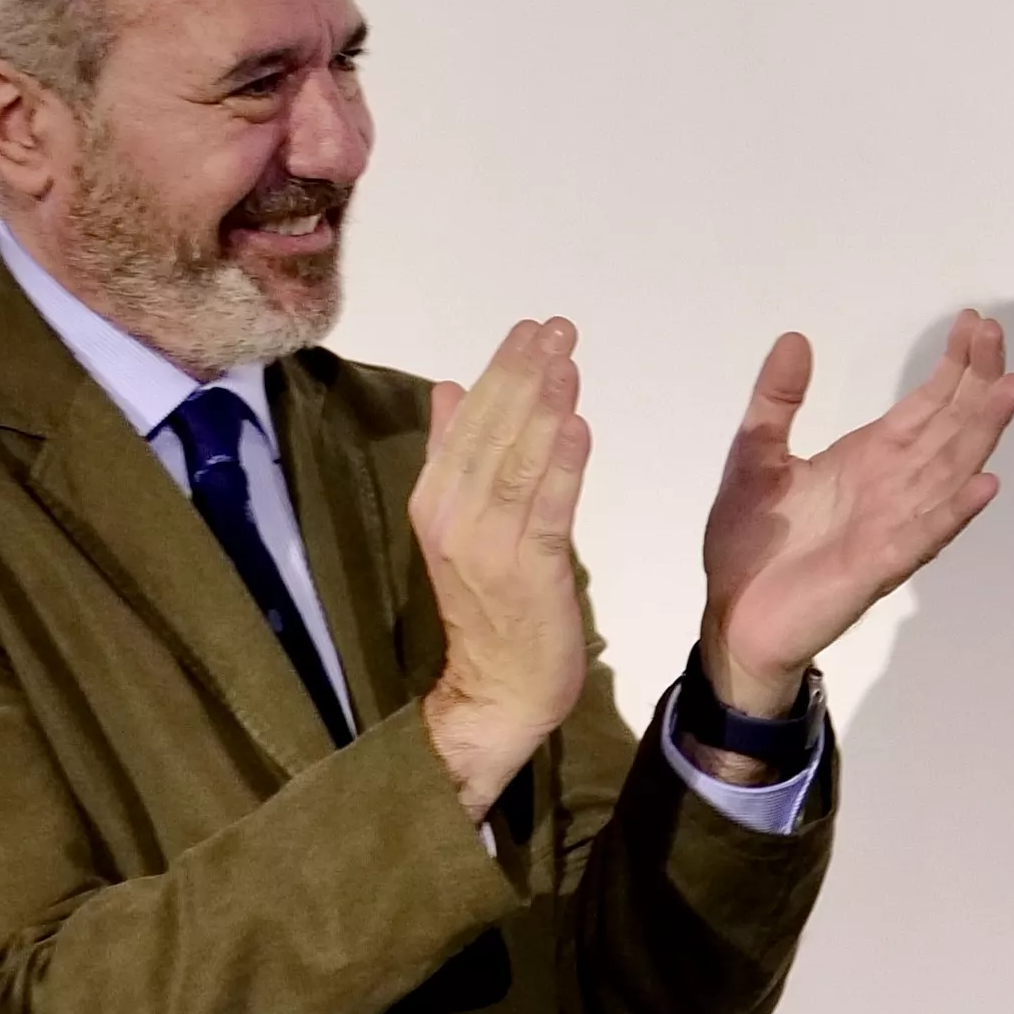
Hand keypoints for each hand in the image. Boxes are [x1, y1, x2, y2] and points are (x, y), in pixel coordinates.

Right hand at [410, 319, 593, 821]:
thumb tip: (453, 388)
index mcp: (436, 499)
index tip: (528, 327)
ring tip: (567, 357)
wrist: (500, 687)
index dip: (500, 369)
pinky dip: (561, 465)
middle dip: (524, 372)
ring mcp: (488, 542)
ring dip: (544, 404)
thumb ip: (457, 456)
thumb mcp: (465, 524)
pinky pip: (546, 508)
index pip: (468, 420)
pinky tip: (578, 425)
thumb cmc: (493, 606)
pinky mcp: (527, 569)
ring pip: (517, 459)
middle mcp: (454, 514)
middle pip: (491, 430)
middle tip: (556, 326)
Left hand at [699, 316, 1013, 719]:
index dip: (952, 368)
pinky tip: (985, 485)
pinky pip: (923, 537)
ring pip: (949, 473)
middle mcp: (893, 488)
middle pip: (948, 429)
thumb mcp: (754, 454)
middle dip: (974, 382)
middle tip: (993, 333)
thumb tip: (798, 339)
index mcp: (868, 460)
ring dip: (981, 432)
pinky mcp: (876, 567)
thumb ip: (776, 400)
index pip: (925, 408)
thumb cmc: (749, 544)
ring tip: (1009, 389)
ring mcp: (892, 527)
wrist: (733, 617)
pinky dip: (954, 512)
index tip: (974, 323)